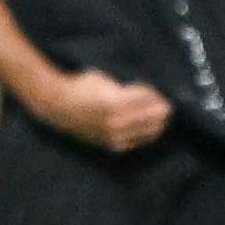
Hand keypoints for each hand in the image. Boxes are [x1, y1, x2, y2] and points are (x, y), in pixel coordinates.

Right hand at [30, 70, 171, 154]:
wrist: (59, 107)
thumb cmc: (82, 87)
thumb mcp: (105, 79)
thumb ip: (127, 87)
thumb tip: (150, 90)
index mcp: (116, 102)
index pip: (150, 98)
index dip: (158, 92)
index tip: (161, 88)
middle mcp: (118, 122)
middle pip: (155, 117)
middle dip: (163, 107)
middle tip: (165, 100)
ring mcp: (116, 136)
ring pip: (151, 131)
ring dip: (158, 121)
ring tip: (159, 113)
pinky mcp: (114, 145)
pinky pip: (140, 141)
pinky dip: (147, 133)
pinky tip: (148, 125)